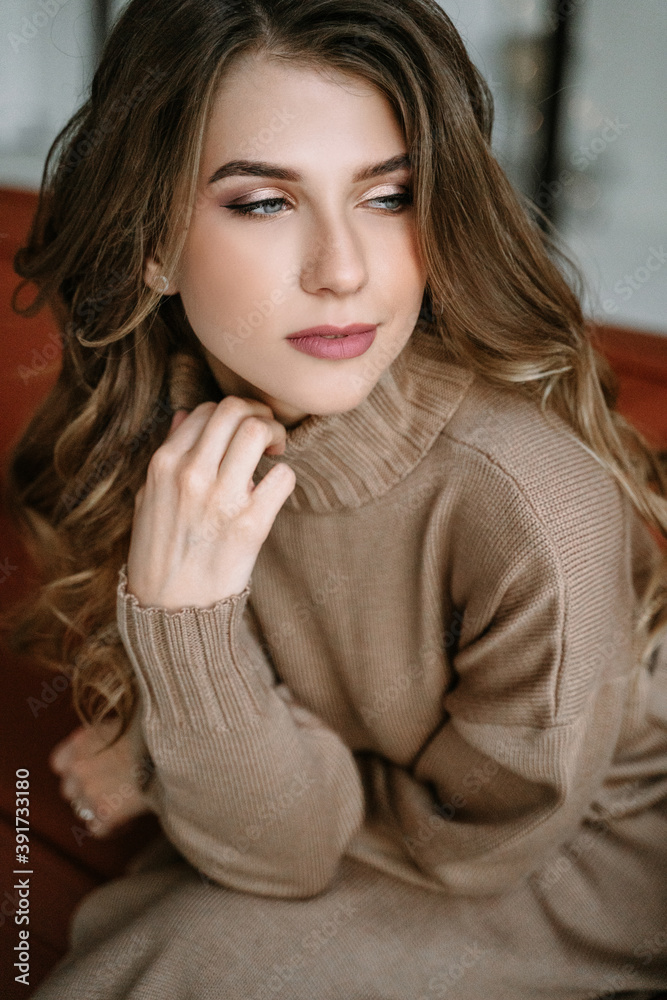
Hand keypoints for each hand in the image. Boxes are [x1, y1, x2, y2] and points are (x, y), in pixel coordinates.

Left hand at [49, 720, 153, 836]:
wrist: (178, 750)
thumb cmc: (159, 733)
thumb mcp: (126, 723)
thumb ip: (107, 737)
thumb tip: (112, 745)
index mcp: (82, 741)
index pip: (60, 763)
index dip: (77, 770)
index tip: (96, 772)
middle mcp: (79, 765)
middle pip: (71, 790)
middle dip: (90, 792)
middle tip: (118, 788)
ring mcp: (89, 790)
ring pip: (84, 811)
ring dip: (102, 810)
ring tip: (128, 803)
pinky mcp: (105, 812)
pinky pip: (99, 829)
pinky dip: (114, 827)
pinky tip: (132, 816)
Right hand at [126, 396, 295, 609]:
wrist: (169, 609)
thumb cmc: (160, 551)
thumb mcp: (148, 498)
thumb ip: (169, 454)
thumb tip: (184, 415)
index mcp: (164, 464)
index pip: (206, 410)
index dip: (231, 414)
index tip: (241, 431)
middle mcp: (190, 474)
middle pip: (234, 409)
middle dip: (259, 413)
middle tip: (267, 433)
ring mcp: (221, 498)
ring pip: (258, 431)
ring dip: (275, 436)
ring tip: (275, 453)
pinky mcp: (250, 525)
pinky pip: (283, 477)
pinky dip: (284, 478)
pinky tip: (273, 492)